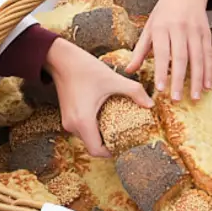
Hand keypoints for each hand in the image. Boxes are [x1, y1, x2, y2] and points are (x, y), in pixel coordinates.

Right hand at [43, 37, 152, 157]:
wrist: (60, 58)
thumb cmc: (85, 68)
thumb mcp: (113, 79)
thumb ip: (134, 91)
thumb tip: (151, 104)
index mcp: (83, 121)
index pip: (97, 151)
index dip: (111, 152)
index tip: (125, 144)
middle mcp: (72, 125)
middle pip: (92, 145)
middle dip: (109, 143)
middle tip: (125, 135)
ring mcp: (67, 120)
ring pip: (86, 137)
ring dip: (100, 135)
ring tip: (116, 124)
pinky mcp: (66, 115)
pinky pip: (81, 129)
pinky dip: (93, 127)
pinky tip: (104, 115)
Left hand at [126, 0, 211, 100]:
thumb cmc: (163, 13)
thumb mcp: (149, 27)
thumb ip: (140, 50)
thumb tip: (129, 71)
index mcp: (162, 28)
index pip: (162, 52)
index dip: (162, 71)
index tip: (161, 89)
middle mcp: (179, 29)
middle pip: (181, 57)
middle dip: (179, 80)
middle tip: (176, 99)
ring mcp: (195, 31)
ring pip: (197, 58)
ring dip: (197, 79)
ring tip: (194, 97)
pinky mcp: (207, 33)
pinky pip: (208, 55)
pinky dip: (209, 71)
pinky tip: (207, 85)